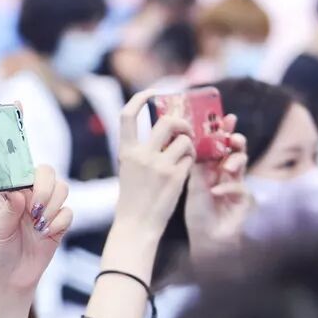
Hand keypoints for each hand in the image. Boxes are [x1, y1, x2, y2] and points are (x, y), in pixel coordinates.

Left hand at [0, 165, 71, 294]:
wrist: (10, 279)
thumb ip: (9, 210)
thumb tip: (19, 192)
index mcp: (10, 192)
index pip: (24, 169)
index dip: (28, 176)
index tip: (24, 194)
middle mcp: (28, 196)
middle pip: (48, 173)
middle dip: (45, 189)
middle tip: (34, 210)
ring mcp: (45, 209)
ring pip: (62, 189)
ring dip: (52, 206)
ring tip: (38, 225)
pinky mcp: (58, 224)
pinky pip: (68, 212)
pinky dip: (59, 222)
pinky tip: (45, 234)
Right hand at [111, 89, 195, 236]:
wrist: (136, 225)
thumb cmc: (134, 199)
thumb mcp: (130, 170)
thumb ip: (142, 150)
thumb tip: (166, 131)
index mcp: (126, 152)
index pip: (127, 115)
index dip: (140, 98)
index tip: (153, 92)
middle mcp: (141, 155)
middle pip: (166, 122)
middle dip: (181, 122)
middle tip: (186, 130)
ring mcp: (159, 165)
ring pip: (184, 140)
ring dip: (190, 145)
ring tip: (187, 156)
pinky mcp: (175, 177)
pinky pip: (191, 158)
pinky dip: (192, 162)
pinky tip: (186, 171)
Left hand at [185, 129, 251, 263]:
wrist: (206, 239)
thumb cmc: (199, 211)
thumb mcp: (192, 184)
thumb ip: (194, 163)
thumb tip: (187, 139)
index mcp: (214, 167)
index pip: (220, 144)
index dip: (224, 131)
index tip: (226, 118)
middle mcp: (228, 173)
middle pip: (236, 150)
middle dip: (236, 140)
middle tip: (232, 135)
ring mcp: (238, 185)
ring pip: (242, 165)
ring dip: (235, 161)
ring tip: (226, 165)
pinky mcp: (243, 200)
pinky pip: (239, 188)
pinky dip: (227, 188)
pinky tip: (216, 192)